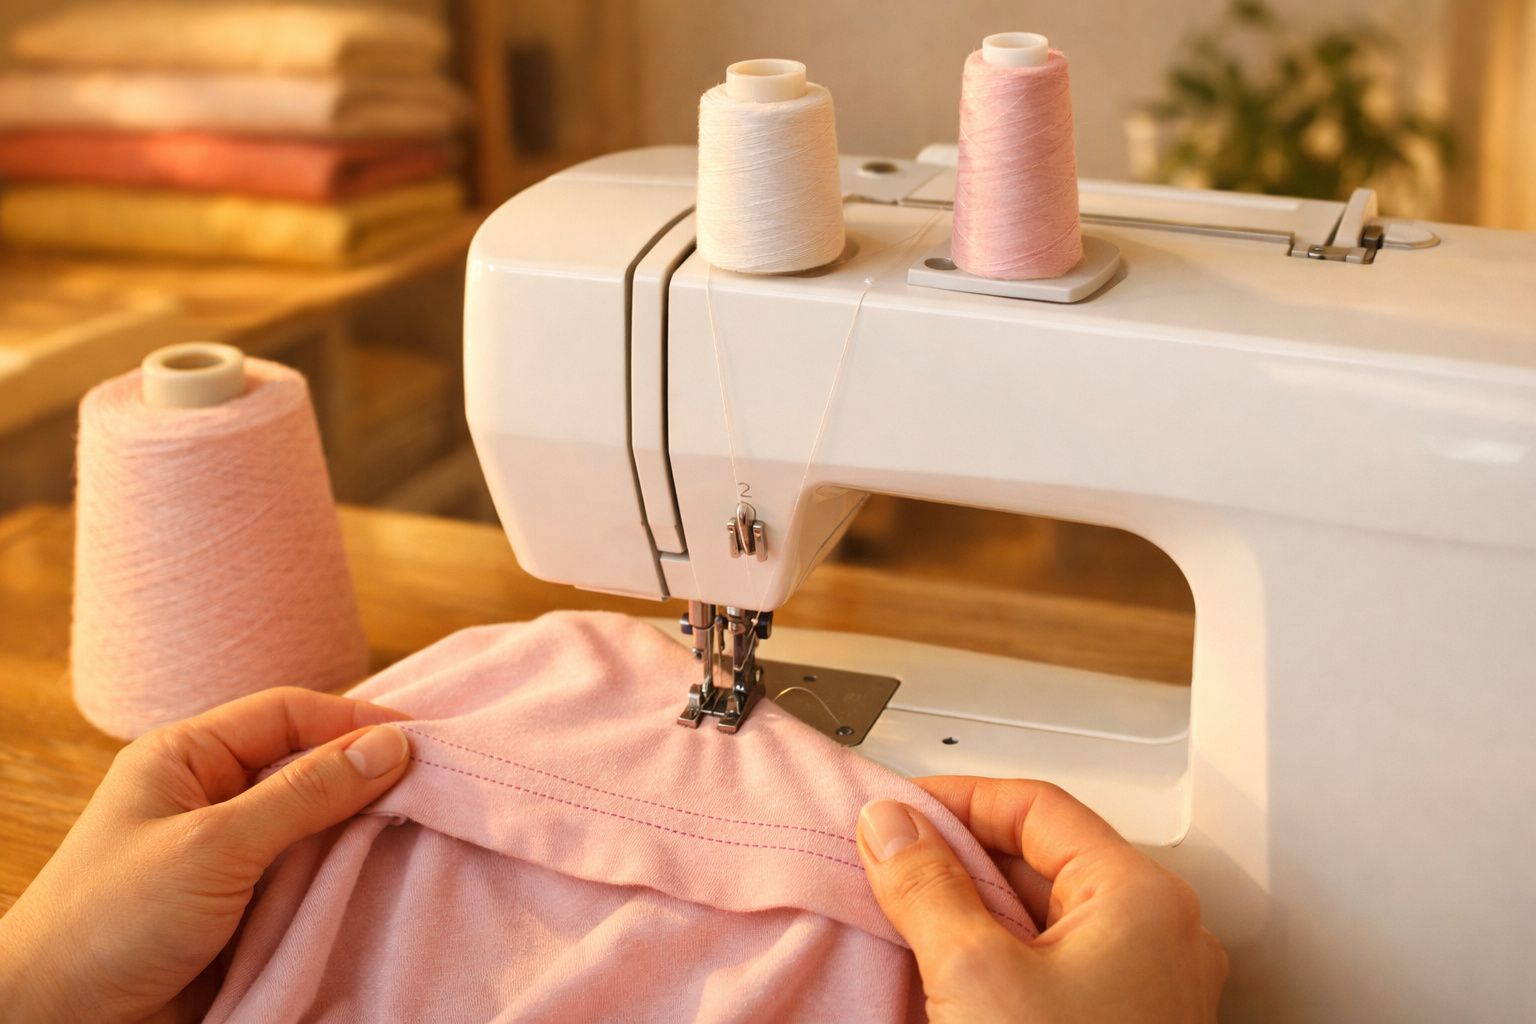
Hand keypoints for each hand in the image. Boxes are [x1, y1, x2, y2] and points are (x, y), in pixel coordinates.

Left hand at [0, 687, 411, 1022]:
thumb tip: (393, 743)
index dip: (354, 720)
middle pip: (307, 765)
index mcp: (187, 757)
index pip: (287, 714)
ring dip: (361, 831)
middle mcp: (210, 795)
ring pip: (315, 824)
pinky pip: (307, 876)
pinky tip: (385, 878)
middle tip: (438, 788)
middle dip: (366, 776)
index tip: (422, 741)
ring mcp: (228, 852)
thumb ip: (306, 794)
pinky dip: (345, 876)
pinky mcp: (243, 905)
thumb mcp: (215, 846)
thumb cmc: (113, 921)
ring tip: (425, 832)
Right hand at [857, 778, 1226, 1022]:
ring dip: (972, 906)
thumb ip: (926, 885)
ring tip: (908, 912)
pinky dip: (996, 953)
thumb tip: (893, 827)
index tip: (898, 810)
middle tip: (891, 859)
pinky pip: (1053, 964)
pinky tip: (947, 971)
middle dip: (959, 856)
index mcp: (1143, 899)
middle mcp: (1159, 935)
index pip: (1037, 807)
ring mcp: (1146, 986)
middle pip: (1043, 858)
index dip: (958, 799)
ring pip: (1045, 915)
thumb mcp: (975, 974)